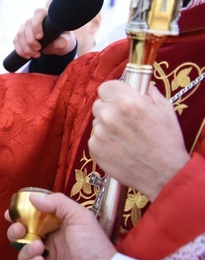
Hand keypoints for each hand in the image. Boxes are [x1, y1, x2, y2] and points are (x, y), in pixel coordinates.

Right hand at [5, 193, 115, 259]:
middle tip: (19, 229)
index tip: (10, 213)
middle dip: (15, 231)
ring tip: (39, 247)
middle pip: (22, 237)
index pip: (33, 221)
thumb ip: (57, 203)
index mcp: (57, 230)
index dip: (20, 216)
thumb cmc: (93, 246)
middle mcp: (49, 246)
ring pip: (21, 253)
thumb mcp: (79, 217)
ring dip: (26, 248)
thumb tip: (32, 198)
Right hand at [12, 8, 76, 59]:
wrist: (56, 45)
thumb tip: (59, 43)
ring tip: (36, 55)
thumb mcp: (66, 41)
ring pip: (20, 35)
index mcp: (46, 15)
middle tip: (39, 49)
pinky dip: (21, 50)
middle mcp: (34, 19)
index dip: (37, 24)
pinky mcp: (20, 35)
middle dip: (31, 41)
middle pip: (27, 26)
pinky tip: (28, 56)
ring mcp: (25, 27)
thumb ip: (64, 41)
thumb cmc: (62, 39)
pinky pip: (16, 41)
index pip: (38, 13)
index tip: (40, 37)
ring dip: (26, 47)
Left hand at [89, 81, 188, 200]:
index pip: (105, 87)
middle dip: (110, 109)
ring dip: (107, 126)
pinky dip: (104, 141)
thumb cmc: (166, 142)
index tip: (118, 98)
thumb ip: (147, 92)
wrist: (163, 174)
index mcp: (127, 101)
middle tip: (125, 120)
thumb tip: (138, 85)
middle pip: (99, 104)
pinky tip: (120, 147)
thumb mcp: (164, 109)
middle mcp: (110, 115)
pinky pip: (94, 137)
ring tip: (125, 137)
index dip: (113, 93)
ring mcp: (99, 132)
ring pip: (97, 121)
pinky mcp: (94, 148)